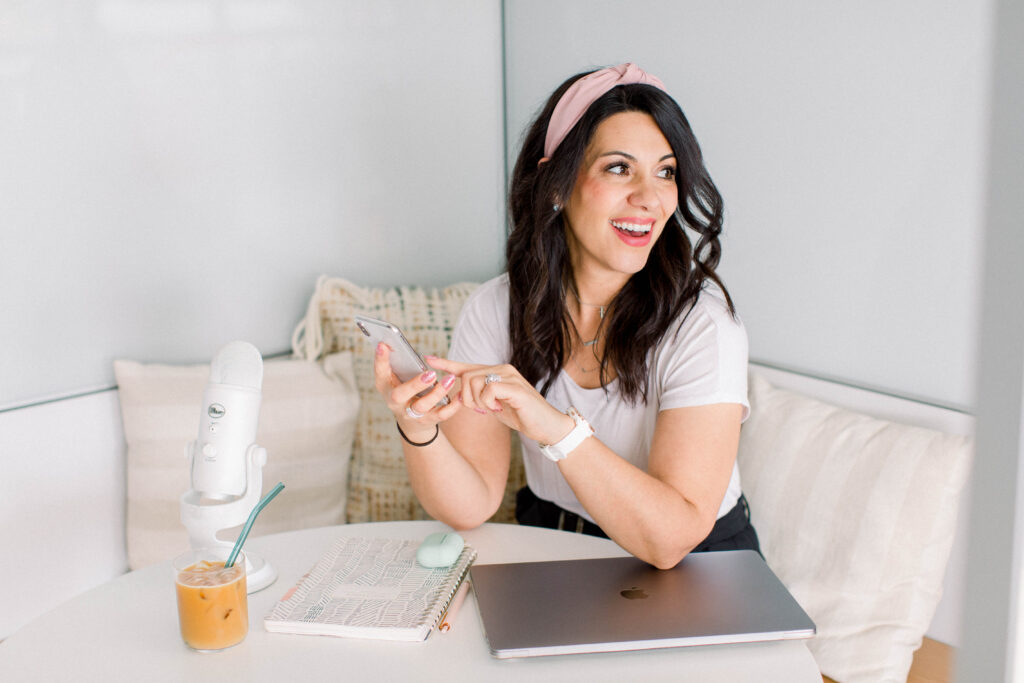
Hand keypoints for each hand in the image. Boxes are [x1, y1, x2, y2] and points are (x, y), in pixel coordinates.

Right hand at [372, 343, 460, 438]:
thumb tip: (390, 343)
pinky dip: (453, 405)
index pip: (380, 372)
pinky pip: (441, 415)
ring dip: (438, 392)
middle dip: (415, 384)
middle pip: (400, 395)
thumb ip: (394, 363)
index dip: (380, 359)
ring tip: (450, 379)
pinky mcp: (428, 421)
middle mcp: (395, 403)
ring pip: (423, 406)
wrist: (412, 423)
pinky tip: (460, 394)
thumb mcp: (395, 379)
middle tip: (430, 373)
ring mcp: (411, 414)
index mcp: (386, 387)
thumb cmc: (404, 392)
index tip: (383, 344)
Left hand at [425, 357, 575, 446]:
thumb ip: (478, 397)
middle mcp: (501, 369)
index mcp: (495, 372)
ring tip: (491, 410)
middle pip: (466, 376)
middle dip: (466, 397)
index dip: (446, 363)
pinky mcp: (514, 386)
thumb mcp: (494, 406)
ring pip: (474, 382)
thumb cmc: (521, 415)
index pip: (466, 365)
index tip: (428, 359)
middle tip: (481, 410)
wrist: (546, 425)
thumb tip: (459, 394)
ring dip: (477, 402)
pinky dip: (488, 403)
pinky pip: (488, 390)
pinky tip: (498, 409)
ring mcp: (509, 375)